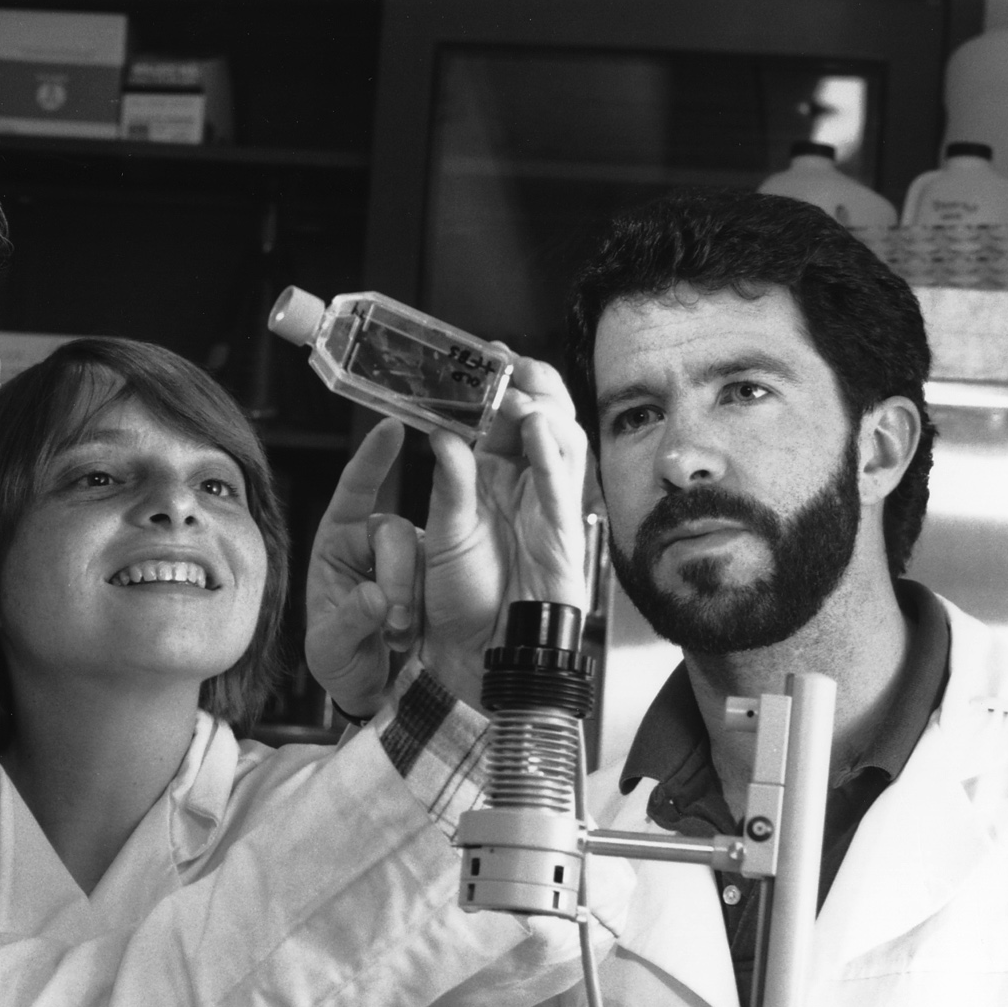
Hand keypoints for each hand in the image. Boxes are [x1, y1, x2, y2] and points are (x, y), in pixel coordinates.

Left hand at [303, 419, 418, 718]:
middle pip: (396, 532)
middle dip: (396, 579)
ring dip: (412, 598)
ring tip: (396, 636)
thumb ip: (348, 622)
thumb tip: (376, 597)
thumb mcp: (331, 649)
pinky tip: (413, 634)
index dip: (372, 460)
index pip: (353, 492)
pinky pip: (442, 576)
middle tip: (391, 625)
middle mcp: (372, 541)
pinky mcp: (435, 575)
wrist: (372, 688)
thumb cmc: (340, 662)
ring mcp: (408, 557)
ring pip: (424, 555)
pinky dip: (428, 606)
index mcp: (336, 544)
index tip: (392, 427)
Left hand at [418, 357, 591, 705]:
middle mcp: (525, 485)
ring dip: (542, 410)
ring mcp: (549, 506)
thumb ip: (449, 486)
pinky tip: (539, 429)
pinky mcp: (564, 534)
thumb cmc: (465, 598)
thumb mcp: (444, 534)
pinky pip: (562, 487)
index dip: (497, 383)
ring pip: (561, 440)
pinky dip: (552, 456)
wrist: (484, 653)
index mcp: (493, 478)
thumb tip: (443, 436)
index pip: (502, 416)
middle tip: (505, 359)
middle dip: (527, 382)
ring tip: (518, 389)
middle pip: (540, 415)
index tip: (482, 354)